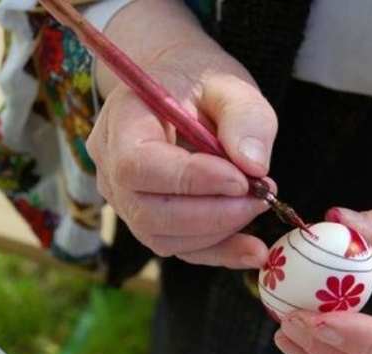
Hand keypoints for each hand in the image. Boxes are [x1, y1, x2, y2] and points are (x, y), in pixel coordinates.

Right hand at [85, 0, 277, 267]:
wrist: (175, 89)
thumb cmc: (197, 82)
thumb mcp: (228, 84)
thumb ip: (244, 117)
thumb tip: (254, 167)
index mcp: (122, 122)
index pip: (139, 165)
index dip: (190, 180)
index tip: (241, 180)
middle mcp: (111, 166)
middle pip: (148, 212)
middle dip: (211, 215)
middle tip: (260, 198)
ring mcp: (125, 198)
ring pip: (162, 238)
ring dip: (218, 234)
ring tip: (259, 206)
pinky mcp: (148, 219)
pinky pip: (178, 248)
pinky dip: (217, 252)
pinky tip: (252, 250)